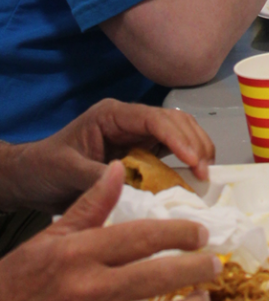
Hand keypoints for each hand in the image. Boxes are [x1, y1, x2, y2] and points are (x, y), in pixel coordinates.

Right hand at [0, 163, 218, 300]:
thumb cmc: (15, 285)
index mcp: (78, 255)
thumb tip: (117, 169)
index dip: (180, 234)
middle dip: (197, 269)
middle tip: (214, 266)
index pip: (143, 237)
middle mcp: (86, 293)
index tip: (200, 234)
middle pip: (159, 277)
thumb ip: (90, 205)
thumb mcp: (49, 237)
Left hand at [13, 100, 214, 212]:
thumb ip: (98, 176)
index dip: (179, 138)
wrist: (30, 178)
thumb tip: (133, 185)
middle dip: (195, 143)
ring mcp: (137, 134)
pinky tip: (194, 176)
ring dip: (196, 150)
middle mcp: (130, 120)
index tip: (195, 161)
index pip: (155, 119)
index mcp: (113, 115)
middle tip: (206, 172)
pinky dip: (187, 161)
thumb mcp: (67, 171)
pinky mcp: (141, 151)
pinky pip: (171, 151)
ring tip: (205, 175)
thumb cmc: (44, 169)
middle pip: (175, 121)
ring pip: (179, 132)